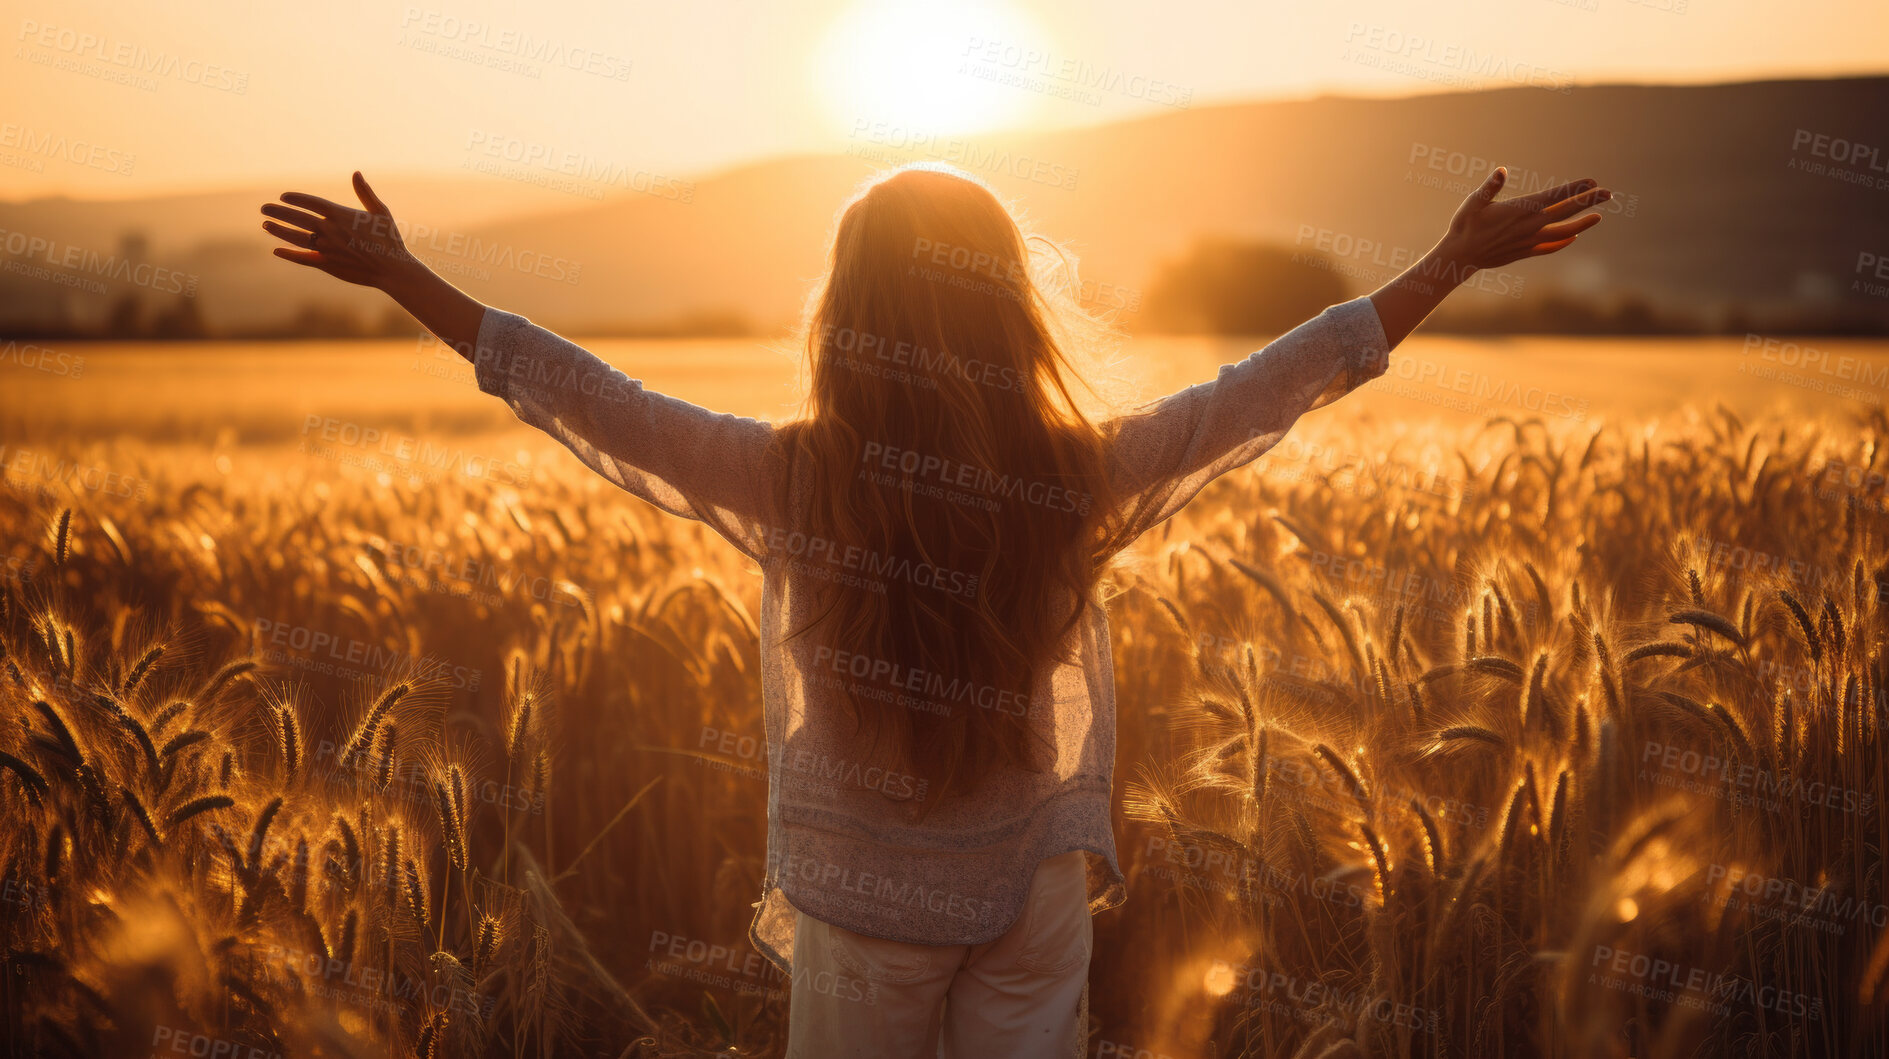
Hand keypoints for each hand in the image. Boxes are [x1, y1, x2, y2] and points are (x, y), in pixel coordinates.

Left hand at [261, 172, 420, 289]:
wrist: (393, 269)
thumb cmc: (389, 239)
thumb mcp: (380, 212)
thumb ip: (365, 192)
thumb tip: (356, 173)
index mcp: (340, 214)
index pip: (310, 202)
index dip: (295, 198)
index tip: (283, 196)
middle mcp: (329, 230)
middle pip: (296, 218)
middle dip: (278, 212)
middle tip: (264, 208)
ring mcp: (326, 248)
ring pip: (295, 237)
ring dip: (278, 230)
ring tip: (265, 225)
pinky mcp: (326, 265)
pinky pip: (302, 258)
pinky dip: (289, 254)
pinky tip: (277, 250)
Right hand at [1434, 167, 1610, 272]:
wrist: (1460, 257)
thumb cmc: (1464, 225)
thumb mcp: (1473, 202)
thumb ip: (1489, 187)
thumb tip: (1501, 171)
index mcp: (1520, 210)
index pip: (1554, 196)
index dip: (1575, 189)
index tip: (1592, 182)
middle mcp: (1529, 226)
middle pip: (1566, 212)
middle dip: (1588, 202)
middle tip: (1608, 193)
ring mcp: (1529, 241)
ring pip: (1564, 233)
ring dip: (1583, 224)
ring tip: (1598, 217)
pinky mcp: (1525, 252)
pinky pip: (1551, 247)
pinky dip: (1565, 241)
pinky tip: (1574, 236)